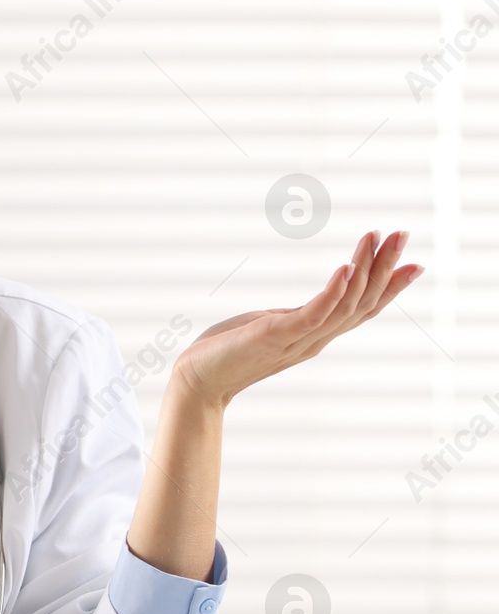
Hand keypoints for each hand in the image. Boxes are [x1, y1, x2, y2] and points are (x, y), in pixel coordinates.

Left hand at [173, 231, 421, 408]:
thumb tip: (313, 301)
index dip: (390, 287)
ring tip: (375, 237)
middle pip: (362, 302)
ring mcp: (297, 340)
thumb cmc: (229, 351)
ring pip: (344, 304)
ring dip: (363, 268)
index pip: (362, 309)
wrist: (196, 380)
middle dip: (385, 267)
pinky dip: (331, 292)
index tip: (417, 263)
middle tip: (403, 233)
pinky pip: (311, 315)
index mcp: (316, 335)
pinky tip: (343, 268)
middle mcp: (315, 340)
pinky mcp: (274, 337)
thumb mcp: (273, 326)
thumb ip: (297, 317)